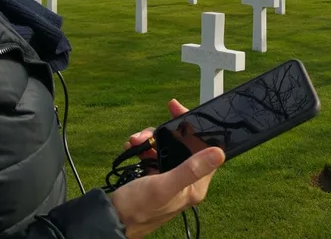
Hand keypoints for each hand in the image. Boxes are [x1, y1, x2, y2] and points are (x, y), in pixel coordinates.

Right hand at [112, 99, 225, 238]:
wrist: (111, 219)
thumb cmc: (137, 208)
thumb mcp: (165, 185)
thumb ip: (191, 169)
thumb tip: (219, 153)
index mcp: (195, 185)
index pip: (203, 149)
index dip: (193, 128)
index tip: (177, 111)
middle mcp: (186, 181)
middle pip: (183, 146)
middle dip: (164, 133)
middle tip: (148, 132)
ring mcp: (170, 178)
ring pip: (166, 147)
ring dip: (150, 140)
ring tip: (136, 141)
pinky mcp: (155, 176)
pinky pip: (153, 154)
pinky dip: (143, 148)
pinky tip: (132, 147)